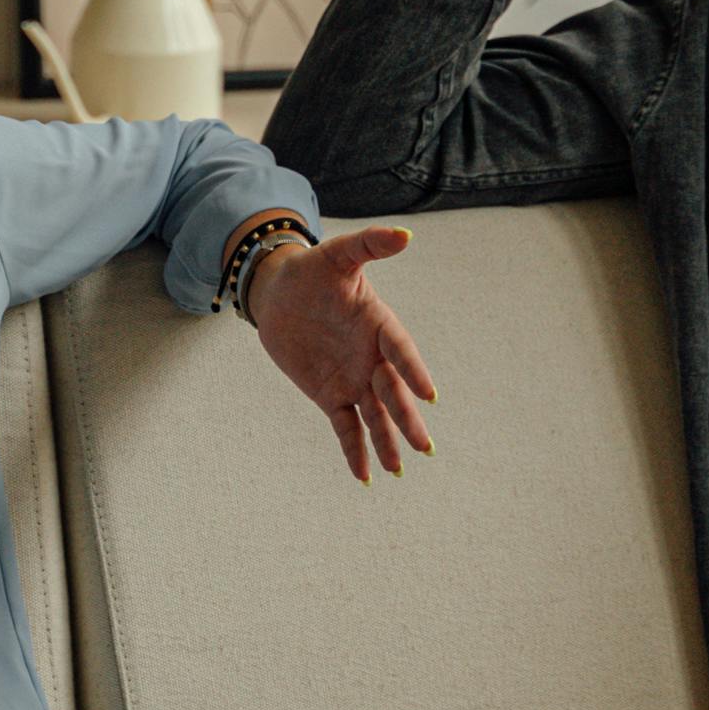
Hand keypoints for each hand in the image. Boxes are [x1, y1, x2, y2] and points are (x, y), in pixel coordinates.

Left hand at [245, 227, 438, 481]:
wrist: (280, 293)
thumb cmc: (314, 271)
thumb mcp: (338, 255)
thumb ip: (369, 246)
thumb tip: (405, 234)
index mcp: (379, 324)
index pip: (400, 350)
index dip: (413, 371)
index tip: (428, 394)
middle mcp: (372, 357)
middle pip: (392, 392)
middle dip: (407, 419)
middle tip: (425, 446)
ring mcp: (353, 379)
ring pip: (374, 416)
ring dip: (387, 442)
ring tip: (399, 469)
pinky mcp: (331, 395)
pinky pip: (346, 427)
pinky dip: (355, 450)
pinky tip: (367, 475)